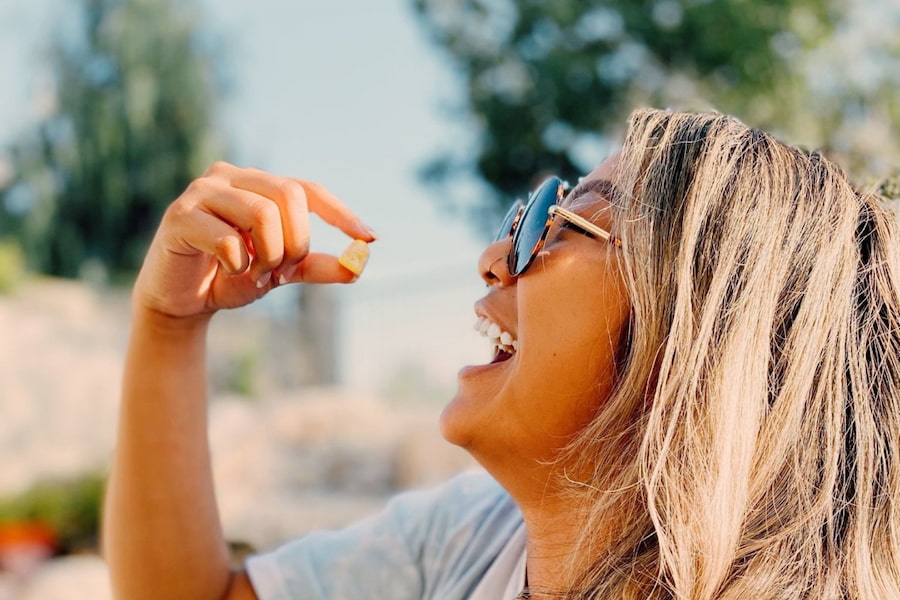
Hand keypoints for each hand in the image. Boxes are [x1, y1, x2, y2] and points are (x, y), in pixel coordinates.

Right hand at [133, 161, 375, 318]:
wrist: (181, 301)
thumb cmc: (229, 276)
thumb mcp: (280, 272)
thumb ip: (315, 266)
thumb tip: (358, 267)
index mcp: (258, 184)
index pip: (307, 189)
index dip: (340, 213)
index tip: (369, 238)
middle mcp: (230, 177)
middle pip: (288, 195)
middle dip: (296, 241)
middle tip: (282, 269)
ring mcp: (202, 191)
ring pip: (261, 213)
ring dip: (268, 254)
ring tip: (254, 273)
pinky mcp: (180, 215)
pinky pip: (228, 238)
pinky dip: (238, 264)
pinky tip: (228, 270)